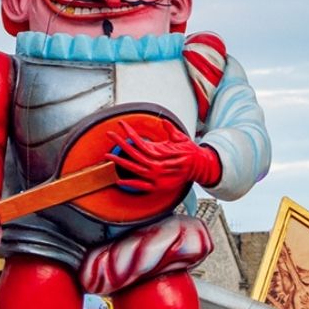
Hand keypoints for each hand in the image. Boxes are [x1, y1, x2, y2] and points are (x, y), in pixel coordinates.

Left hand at [106, 120, 221, 192]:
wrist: (199, 167)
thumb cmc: (189, 151)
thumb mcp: (181, 138)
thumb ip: (170, 130)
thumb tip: (164, 121)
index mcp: (160, 151)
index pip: (140, 140)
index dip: (129, 132)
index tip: (120, 124)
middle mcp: (156, 164)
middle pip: (133, 153)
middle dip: (120, 143)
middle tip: (109, 134)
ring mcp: (156, 176)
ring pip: (134, 169)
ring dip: (120, 162)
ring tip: (108, 156)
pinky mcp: (158, 186)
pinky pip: (141, 185)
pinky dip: (130, 183)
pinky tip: (119, 180)